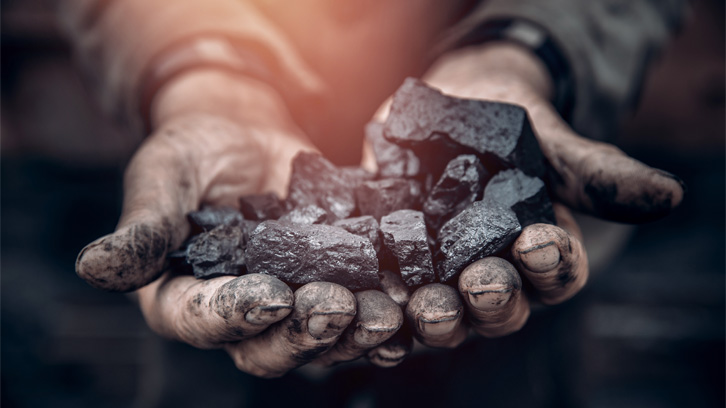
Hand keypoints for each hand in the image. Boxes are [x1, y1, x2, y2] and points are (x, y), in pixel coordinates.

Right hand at [75, 70, 401, 376]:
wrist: (247, 131)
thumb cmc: (195, 149)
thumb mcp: (164, 174)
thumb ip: (144, 224)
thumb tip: (94, 267)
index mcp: (186, 295)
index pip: (201, 320)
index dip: (234, 315)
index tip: (268, 296)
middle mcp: (240, 313)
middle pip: (267, 347)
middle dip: (304, 334)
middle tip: (337, 306)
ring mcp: (292, 302)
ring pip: (321, 339)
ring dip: (354, 332)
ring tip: (384, 313)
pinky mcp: (334, 284)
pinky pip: (359, 311)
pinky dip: (385, 313)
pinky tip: (411, 303)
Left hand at [400, 42, 684, 346]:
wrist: (449, 104)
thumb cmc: (509, 121)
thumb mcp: (548, 140)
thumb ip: (593, 171)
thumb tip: (667, 195)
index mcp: (540, 252)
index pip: (558, 274)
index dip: (552, 265)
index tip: (540, 243)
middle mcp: (494, 275)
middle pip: (501, 308)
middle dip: (492, 300)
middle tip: (480, 286)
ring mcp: (442, 275)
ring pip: (446, 313)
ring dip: (438, 317)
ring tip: (426, 307)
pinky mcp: (393, 263)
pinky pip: (390, 296)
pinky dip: (384, 306)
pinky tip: (376, 305)